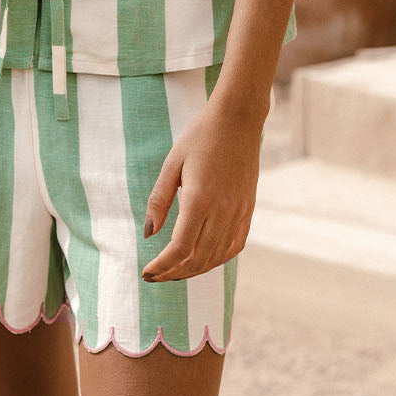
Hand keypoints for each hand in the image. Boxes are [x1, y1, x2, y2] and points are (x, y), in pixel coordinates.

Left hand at [140, 95, 264, 282]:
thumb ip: (159, 199)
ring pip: (217, 256)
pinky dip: (218, 259)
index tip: (146, 272)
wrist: (238, 119)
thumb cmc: (200, 136)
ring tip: (174, 271)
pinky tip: (204, 259)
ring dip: (195, 270)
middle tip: (155, 276)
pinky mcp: (248, 209)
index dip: (162, 266)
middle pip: (198, 258)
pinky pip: (235, 245)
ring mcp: (239, 212)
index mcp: (200, 199)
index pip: (180, 248)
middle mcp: (223, 210)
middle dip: (174, 273)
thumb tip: (149, 233)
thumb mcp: (172, 163)